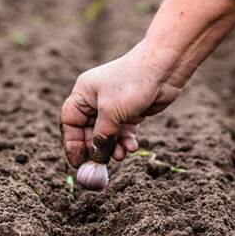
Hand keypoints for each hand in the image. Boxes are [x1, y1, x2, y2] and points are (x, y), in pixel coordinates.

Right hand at [60, 0, 234, 167]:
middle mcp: (96, 99)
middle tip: (100, 166)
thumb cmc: (132, 84)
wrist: (164, 69)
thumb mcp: (111, 113)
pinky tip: (132, 147)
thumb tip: (96, 156)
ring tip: (121, 156)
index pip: (70, 122)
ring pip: (108, 134)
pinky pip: (124, 131)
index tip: (77, 162)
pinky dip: (126, 140)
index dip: (72, 143)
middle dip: (96, 148)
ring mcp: (115, 105)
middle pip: (89, 131)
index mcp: (83, 93)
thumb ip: (101, 136)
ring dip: (113, 147)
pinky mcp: (132, 111)